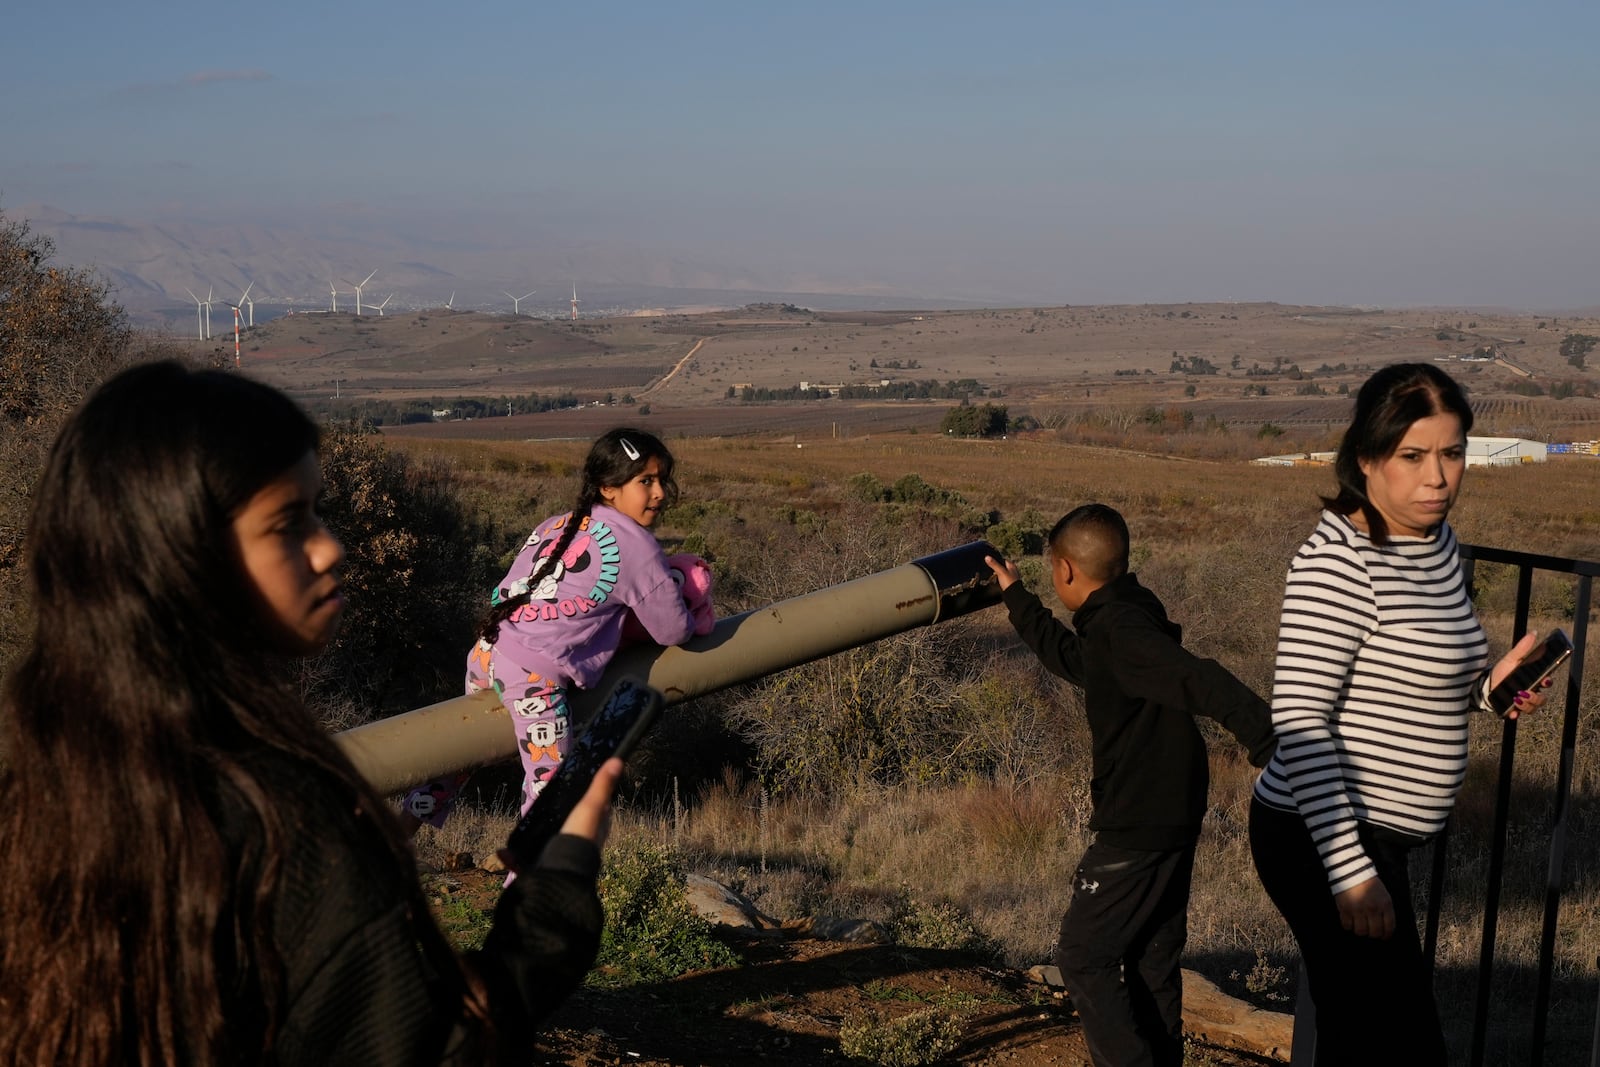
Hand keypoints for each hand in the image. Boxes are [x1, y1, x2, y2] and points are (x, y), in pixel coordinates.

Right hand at [496, 757, 623, 874]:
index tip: (580, 789)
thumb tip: (618, 760)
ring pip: (549, 846)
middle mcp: (580, 846)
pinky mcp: (542, 871)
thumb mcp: (591, 807)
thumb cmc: (579, 837)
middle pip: (572, 829)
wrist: (561, 873)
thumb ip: (601, 786)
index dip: (592, 801)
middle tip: (547, 806)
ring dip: (537, 840)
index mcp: (595, 832)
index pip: (598, 813)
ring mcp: (561, 859)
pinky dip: (515, 858)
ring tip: (525, 828)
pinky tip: (504, 852)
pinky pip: (526, 863)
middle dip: (562, 821)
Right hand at [984, 555, 1020, 590]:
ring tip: (988, 574)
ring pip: (1001, 573)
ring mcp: (1010, 578)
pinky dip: (996, 579)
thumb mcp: (1001, 571)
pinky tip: (992, 581)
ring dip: (995, 574)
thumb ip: (994, 564)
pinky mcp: (1008, 584)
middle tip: (987, 567)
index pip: (1002, 560)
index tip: (989, 560)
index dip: (996, 559)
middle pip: (1001, 567)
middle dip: (995, 567)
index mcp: (1011, 566)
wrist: (1013, 595)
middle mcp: (1012, 571)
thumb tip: (987, 557)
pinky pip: (1000, 579)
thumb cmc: (1009, 582)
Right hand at [1334, 875, 1394, 938]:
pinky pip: (1347, 925)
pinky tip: (1349, 920)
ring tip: (1359, 925)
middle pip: (1375, 932)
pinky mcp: (1345, 908)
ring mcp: (1358, 909)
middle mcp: (1373, 909)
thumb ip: (1385, 910)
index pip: (1389, 927)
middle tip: (1370, 932)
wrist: (1351, 869)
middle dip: (1373, 934)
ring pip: (1361, 931)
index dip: (1386, 935)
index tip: (1383, 937)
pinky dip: (1348, 925)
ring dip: (1360, 931)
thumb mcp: (1383, 894)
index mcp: (1385, 904)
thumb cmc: (1368, 882)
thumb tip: (1384, 927)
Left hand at [1489, 632, 1552, 720]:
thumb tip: (1533, 633)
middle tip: (1525, 692)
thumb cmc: (1501, 671)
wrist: (1484, 684)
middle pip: (1542, 699)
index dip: (1548, 683)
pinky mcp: (1512, 710)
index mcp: (1532, 680)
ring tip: (1516, 698)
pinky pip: (1518, 716)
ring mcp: (1522, 703)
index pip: (1547, 683)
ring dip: (1526, 705)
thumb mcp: (1510, 660)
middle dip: (1536, 698)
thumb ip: (1522, 648)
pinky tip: (1511, 712)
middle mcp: (1530, 693)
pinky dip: (1515, 714)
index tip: (1544, 680)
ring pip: (1532, 708)